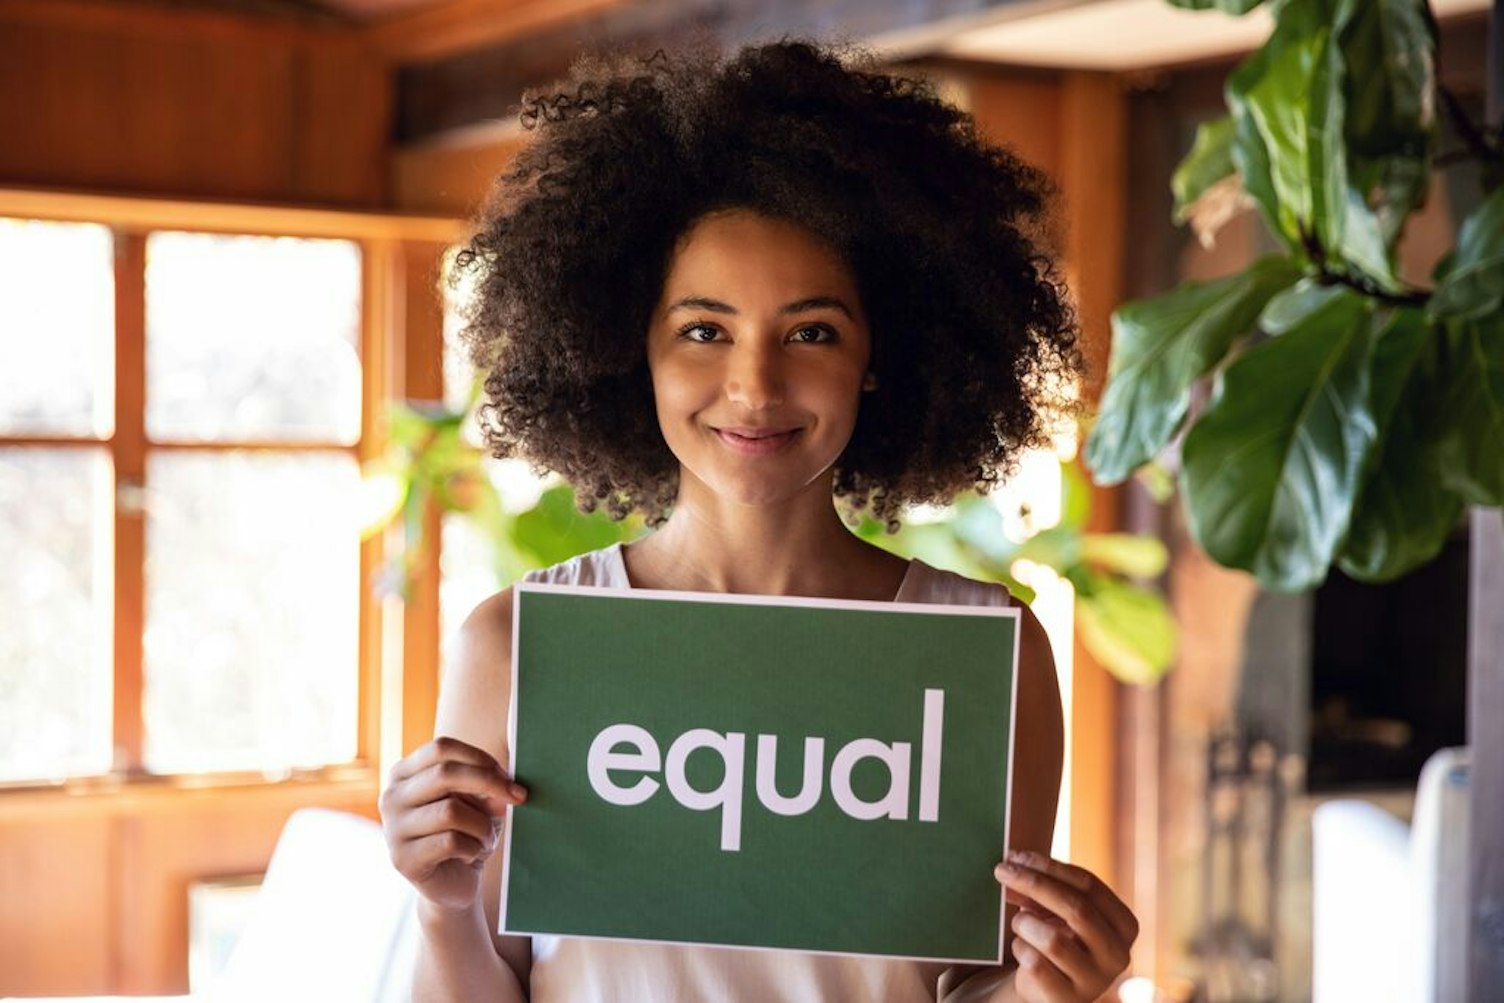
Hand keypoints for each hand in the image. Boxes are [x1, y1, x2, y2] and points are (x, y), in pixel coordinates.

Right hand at [380, 735, 528, 910]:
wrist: (454, 882)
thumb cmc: (466, 832)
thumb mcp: (479, 802)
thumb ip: (487, 787)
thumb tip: (502, 791)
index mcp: (404, 773)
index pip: (441, 748)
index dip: (479, 757)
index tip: (508, 775)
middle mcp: (391, 797)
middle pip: (445, 774)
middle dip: (489, 783)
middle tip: (519, 797)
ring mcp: (392, 829)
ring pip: (451, 811)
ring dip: (482, 825)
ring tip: (486, 838)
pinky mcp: (402, 859)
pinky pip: (450, 842)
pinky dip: (473, 847)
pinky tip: (470, 855)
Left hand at [994, 850, 1137, 1001]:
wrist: (1047, 986)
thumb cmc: (1056, 936)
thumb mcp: (1059, 910)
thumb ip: (1045, 887)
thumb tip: (1013, 866)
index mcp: (1124, 925)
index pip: (1089, 885)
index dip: (1049, 866)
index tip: (1015, 856)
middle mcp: (1118, 954)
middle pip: (1075, 908)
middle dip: (1034, 884)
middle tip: (1001, 870)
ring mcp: (1096, 981)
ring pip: (1053, 940)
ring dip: (1025, 923)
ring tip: (1020, 923)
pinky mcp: (1068, 999)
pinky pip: (1035, 965)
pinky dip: (1020, 949)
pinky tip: (1022, 948)